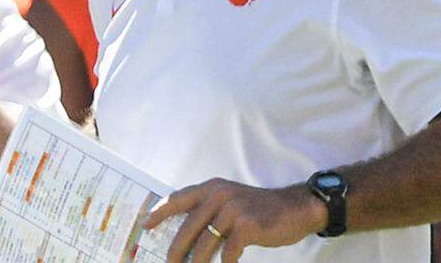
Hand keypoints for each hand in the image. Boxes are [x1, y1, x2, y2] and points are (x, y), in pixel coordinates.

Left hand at [143, 178, 327, 262]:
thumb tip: (184, 234)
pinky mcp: (247, 226)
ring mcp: (233, 209)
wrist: (295, 208)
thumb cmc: (260, 209)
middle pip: (187, 227)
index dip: (159, 211)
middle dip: (175, 250)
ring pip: (204, 244)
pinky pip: (227, 252)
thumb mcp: (231, 201)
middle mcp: (219, 195)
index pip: (178, 198)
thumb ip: (209, 210)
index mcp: (212, 187)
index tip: (144, 224)